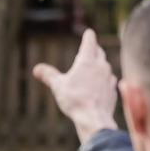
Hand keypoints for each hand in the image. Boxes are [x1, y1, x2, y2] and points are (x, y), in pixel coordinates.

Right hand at [33, 29, 117, 143]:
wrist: (94, 118)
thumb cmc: (75, 99)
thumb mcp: (57, 86)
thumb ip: (48, 75)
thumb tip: (36, 69)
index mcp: (86, 61)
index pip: (90, 42)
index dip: (88, 36)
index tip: (89, 32)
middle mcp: (101, 66)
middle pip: (99, 52)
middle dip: (94, 49)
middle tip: (91, 48)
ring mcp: (109, 78)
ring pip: (106, 66)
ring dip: (100, 64)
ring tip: (95, 66)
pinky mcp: (113, 90)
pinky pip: (110, 80)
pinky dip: (105, 78)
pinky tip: (102, 83)